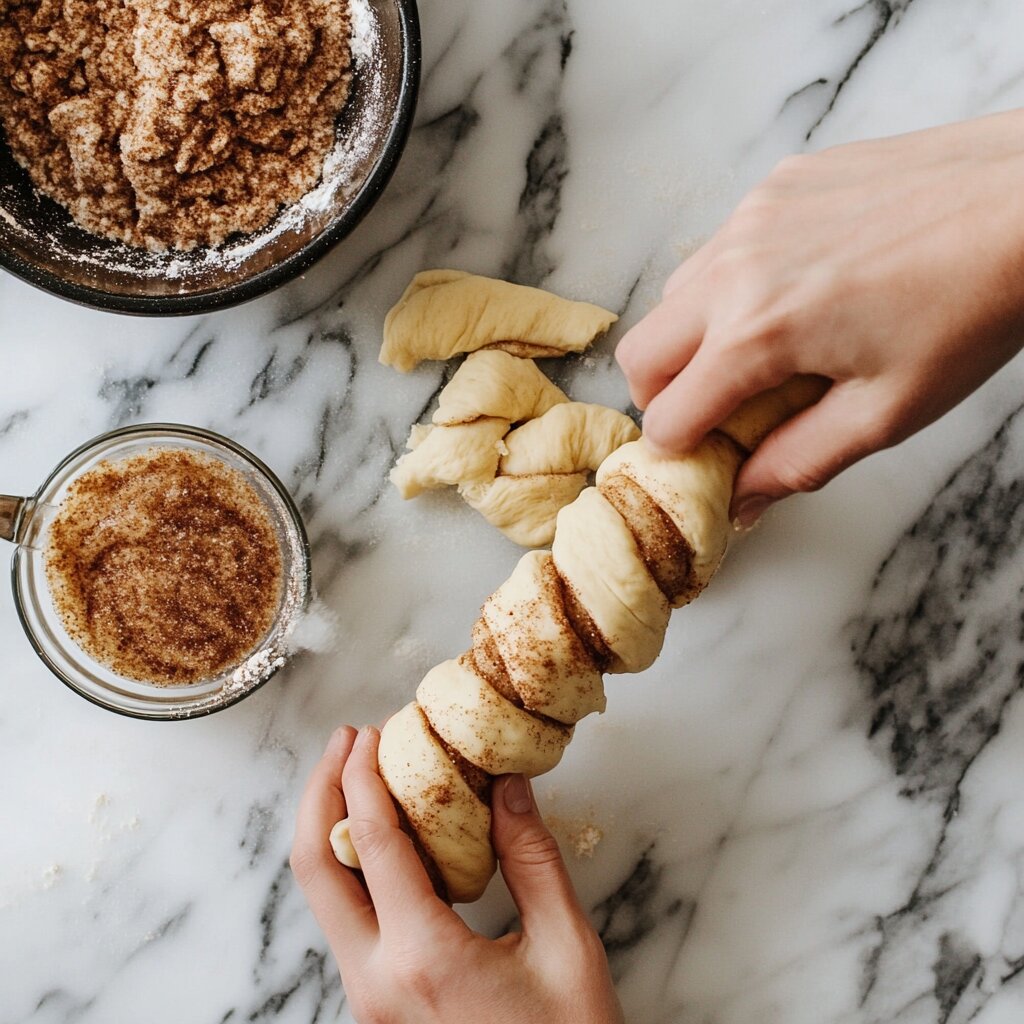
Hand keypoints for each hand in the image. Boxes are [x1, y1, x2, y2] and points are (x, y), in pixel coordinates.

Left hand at [291, 725, 624, 1023]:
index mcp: (423, 958)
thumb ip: (533, 860)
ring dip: (331, 827)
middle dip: (322, 792)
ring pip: (322, 897)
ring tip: (359, 775)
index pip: (372, 843)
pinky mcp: (376, 1005)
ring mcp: (368, 999)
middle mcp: (376, 980)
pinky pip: (346, 921)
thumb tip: (507, 785)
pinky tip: (382, 836)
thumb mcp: (565, 947)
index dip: (366, 776)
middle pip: (315, 869)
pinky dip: (351, 865)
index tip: (373, 730)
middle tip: (347, 741)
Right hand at [615, 109, 1023, 525]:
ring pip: (674, 296)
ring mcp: (752, 216)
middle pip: (639, 353)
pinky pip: (719, 248)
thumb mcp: (887, 412)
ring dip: (693, 339)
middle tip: (716, 414)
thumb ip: (797, 462)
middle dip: (664, 397)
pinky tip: (794, 292)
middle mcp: (736, 267)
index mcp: (758, 332)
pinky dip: (731, 286)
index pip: (667, 414)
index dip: (682, 452)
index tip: (710, 460)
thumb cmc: (973, 307)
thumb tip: (742, 500)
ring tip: (760, 353)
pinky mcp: (776, 186)